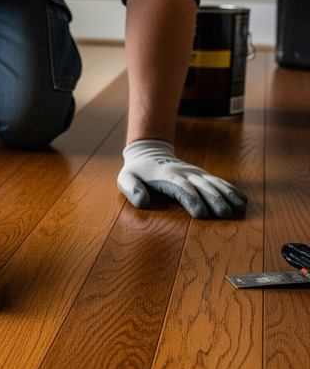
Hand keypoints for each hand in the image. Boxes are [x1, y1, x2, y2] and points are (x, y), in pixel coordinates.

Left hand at [118, 139, 246, 218]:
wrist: (148, 153)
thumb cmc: (136, 172)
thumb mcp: (125, 179)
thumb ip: (132, 190)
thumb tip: (143, 202)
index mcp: (166, 176)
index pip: (182, 188)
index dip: (192, 200)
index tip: (201, 214)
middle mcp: (184, 173)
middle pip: (203, 187)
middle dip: (215, 200)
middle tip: (225, 215)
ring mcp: (195, 172)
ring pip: (215, 184)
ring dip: (228, 196)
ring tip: (240, 209)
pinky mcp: (202, 175)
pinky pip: (219, 182)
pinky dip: (231, 190)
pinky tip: (242, 201)